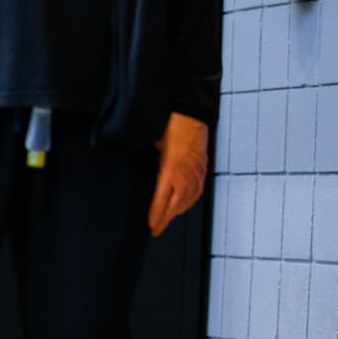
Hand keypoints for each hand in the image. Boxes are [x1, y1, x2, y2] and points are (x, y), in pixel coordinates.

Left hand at [148, 112, 208, 236]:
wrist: (189, 110)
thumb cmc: (170, 123)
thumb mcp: (151, 145)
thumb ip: (146, 161)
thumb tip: (135, 171)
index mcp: (171, 169)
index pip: (162, 200)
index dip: (157, 215)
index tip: (151, 226)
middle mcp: (186, 173)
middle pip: (176, 204)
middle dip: (165, 219)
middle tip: (155, 229)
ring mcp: (196, 171)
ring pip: (188, 199)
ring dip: (177, 212)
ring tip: (166, 221)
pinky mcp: (202, 167)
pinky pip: (197, 190)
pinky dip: (189, 201)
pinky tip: (183, 205)